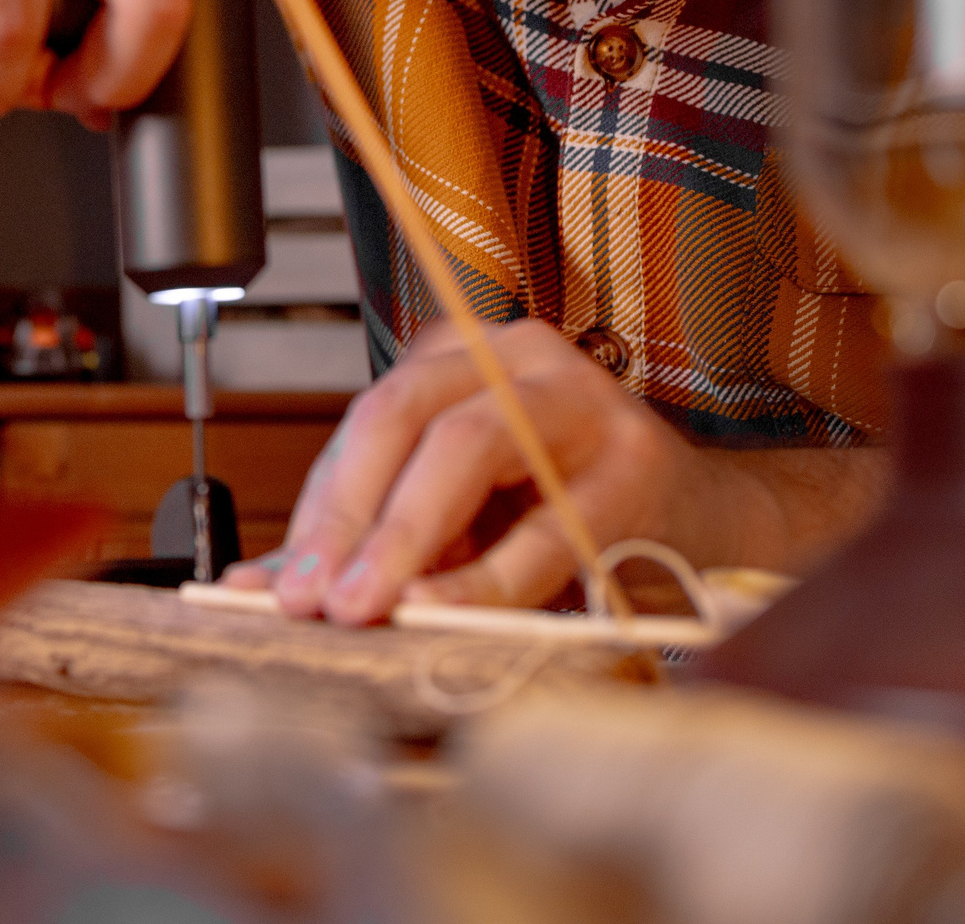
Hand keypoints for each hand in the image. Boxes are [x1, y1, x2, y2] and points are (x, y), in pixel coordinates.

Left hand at [221, 319, 881, 624]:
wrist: (704, 522)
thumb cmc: (568, 510)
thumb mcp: (461, 511)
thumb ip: (370, 537)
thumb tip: (261, 589)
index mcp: (465, 355)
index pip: (370, 418)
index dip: (319, 503)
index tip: (277, 583)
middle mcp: (518, 356)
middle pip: (403, 413)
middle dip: (346, 513)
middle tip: (308, 598)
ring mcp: (581, 400)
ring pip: (466, 446)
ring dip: (404, 535)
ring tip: (365, 605)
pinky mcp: (634, 463)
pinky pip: (544, 527)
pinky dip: (486, 577)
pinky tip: (446, 610)